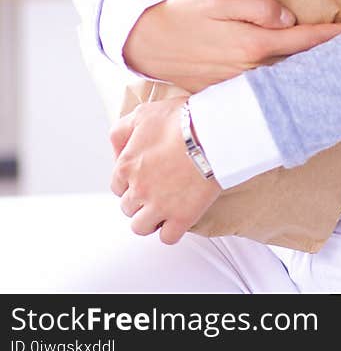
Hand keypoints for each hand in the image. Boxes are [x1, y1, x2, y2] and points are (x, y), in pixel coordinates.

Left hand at [110, 96, 220, 244]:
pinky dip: (171, 230)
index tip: (145, 175)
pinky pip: (167, 237)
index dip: (131, 180)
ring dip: (150, 219)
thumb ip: (121, 130)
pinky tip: (178, 217)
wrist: (214, 132)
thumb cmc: (183, 119)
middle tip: (158, 188)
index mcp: (126, 166)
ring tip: (165, 207)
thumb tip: (116, 150)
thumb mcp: (143, 113)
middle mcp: (138, 189)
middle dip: (140, 199)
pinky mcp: (181, 217)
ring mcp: (159, 206)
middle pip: (127, 207)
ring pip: (141, 227)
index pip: (117, 185)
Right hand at [122, 0, 340, 92]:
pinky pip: (268, 90)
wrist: (145, 43)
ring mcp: (241, 87)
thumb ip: (258, 7)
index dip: (339, 35)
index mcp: (253, 44)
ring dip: (316, 75)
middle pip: (304, 67)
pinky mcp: (230, 94)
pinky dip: (290, 85)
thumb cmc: (184, 14)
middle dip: (336, 61)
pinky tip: (305, 80)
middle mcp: (251, 71)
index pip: (307, 40)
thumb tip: (289, 18)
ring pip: (289, 82)